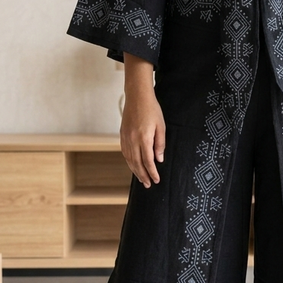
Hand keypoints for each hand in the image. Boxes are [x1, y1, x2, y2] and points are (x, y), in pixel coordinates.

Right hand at [120, 52, 165, 187]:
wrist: (137, 97)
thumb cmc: (151, 110)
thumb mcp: (161, 126)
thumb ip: (160, 144)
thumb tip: (159, 159)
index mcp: (143, 139)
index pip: (148, 161)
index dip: (152, 172)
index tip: (156, 180)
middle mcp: (132, 140)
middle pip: (137, 164)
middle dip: (143, 176)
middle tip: (148, 185)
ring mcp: (125, 138)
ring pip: (129, 160)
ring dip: (135, 171)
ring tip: (141, 179)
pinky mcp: (122, 135)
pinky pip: (125, 153)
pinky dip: (129, 162)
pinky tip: (133, 166)